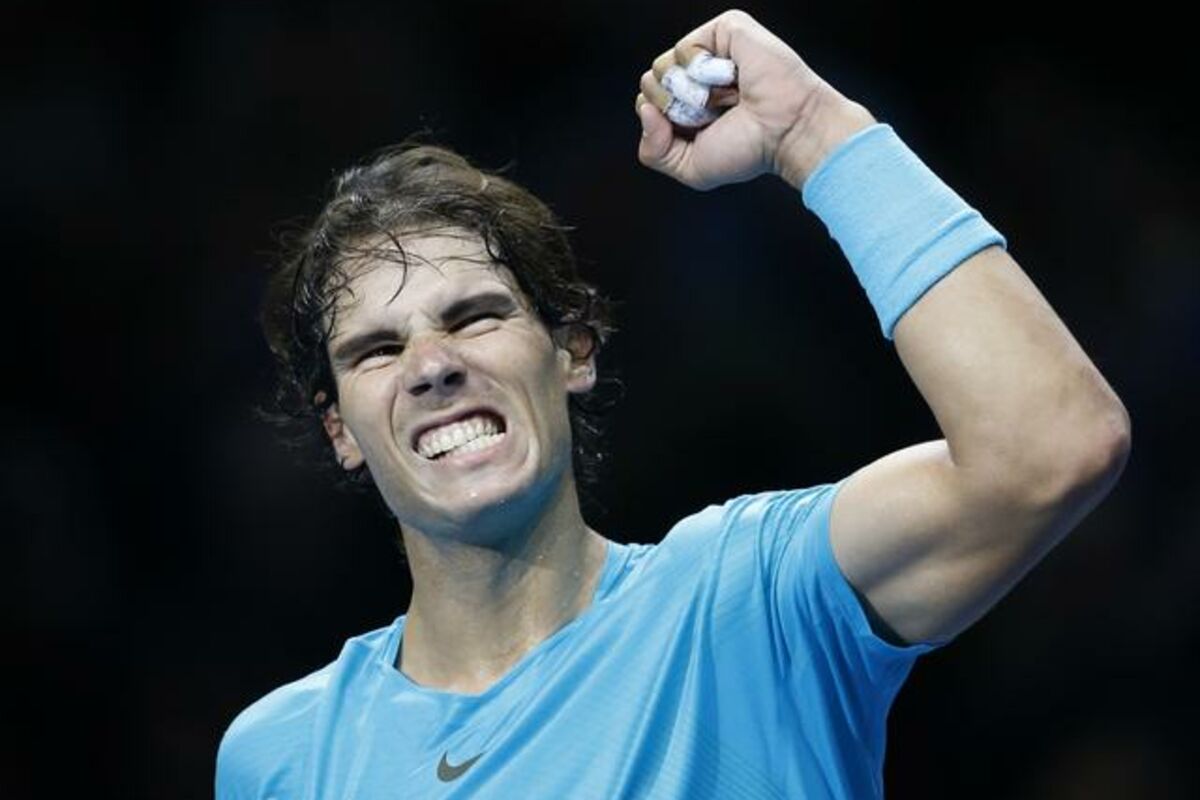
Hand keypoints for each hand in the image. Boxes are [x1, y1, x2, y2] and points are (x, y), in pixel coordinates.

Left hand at [635, 9, 874, 190]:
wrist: (786, 130)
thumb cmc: (749, 149)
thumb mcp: (690, 167)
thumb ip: (653, 151)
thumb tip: (646, 110)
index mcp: (688, 104)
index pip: (647, 105)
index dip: (664, 124)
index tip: (701, 132)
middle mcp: (696, 76)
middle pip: (650, 84)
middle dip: (675, 109)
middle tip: (715, 115)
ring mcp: (709, 51)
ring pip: (662, 66)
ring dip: (691, 93)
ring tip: (726, 97)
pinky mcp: (724, 30)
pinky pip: (685, 48)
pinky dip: (704, 70)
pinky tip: (731, 78)